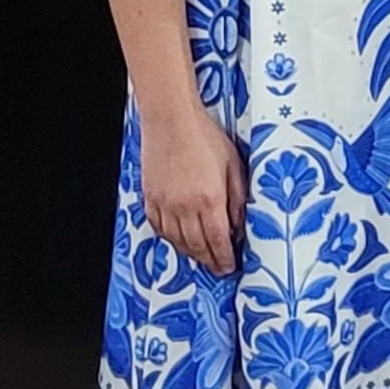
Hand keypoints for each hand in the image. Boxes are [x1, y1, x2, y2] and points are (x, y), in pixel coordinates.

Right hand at [140, 109, 245, 271]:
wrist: (171, 120)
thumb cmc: (204, 136)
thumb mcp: (233, 165)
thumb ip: (237, 197)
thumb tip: (238, 223)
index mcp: (210, 199)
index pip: (218, 240)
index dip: (224, 257)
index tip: (229, 266)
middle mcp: (185, 206)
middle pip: (197, 246)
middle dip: (209, 260)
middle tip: (218, 268)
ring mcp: (165, 204)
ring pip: (177, 240)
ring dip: (191, 253)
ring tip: (201, 258)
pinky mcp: (150, 198)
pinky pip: (160, 228)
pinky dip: (171, 239)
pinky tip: (179, 240)